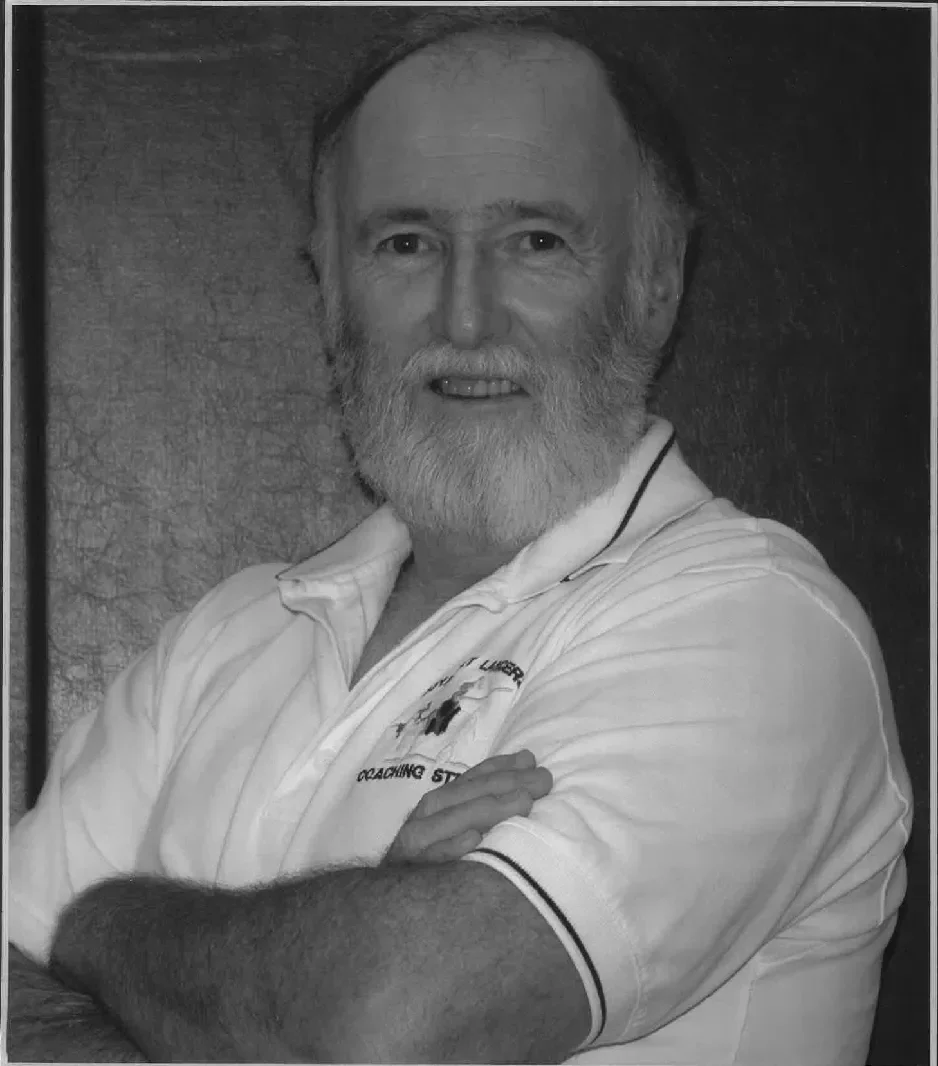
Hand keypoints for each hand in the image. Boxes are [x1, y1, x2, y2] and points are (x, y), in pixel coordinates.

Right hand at [383, 750, 552, 865]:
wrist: (386, 907)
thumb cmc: (431, 863)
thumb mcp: (455, 829)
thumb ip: (486, 800)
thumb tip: (527, 762)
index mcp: (436, 806)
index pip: (470, 780)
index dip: (501, 767)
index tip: (531, 761)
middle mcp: (423, 820)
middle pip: (464, 795)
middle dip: (505, 784)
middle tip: (542, 781)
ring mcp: (413, 847)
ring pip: (448, 820)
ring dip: (486, 809)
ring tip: (522, 803)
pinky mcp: (408, 876)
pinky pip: (429, 859)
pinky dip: (450, 847)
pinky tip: (474, 840)